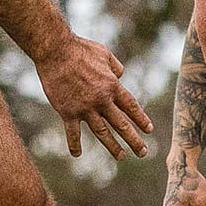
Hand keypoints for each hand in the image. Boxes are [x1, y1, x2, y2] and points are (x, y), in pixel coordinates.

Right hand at [35, 34, 153, 159]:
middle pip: (121, 124)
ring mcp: (85, 108)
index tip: (149, 130)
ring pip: (102, 132)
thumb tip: (120, 75)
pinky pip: (72, 132)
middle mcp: (102, 100)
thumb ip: (116, 67)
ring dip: (113, 146)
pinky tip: (77, 154)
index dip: (141, 119)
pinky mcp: (67, 112)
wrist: (55, 51)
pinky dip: (74, 144)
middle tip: (143, 152)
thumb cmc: (80, 49)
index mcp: (112, 86)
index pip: (131, 106)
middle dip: (134, 140)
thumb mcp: (105, 53)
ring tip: (122, 157)